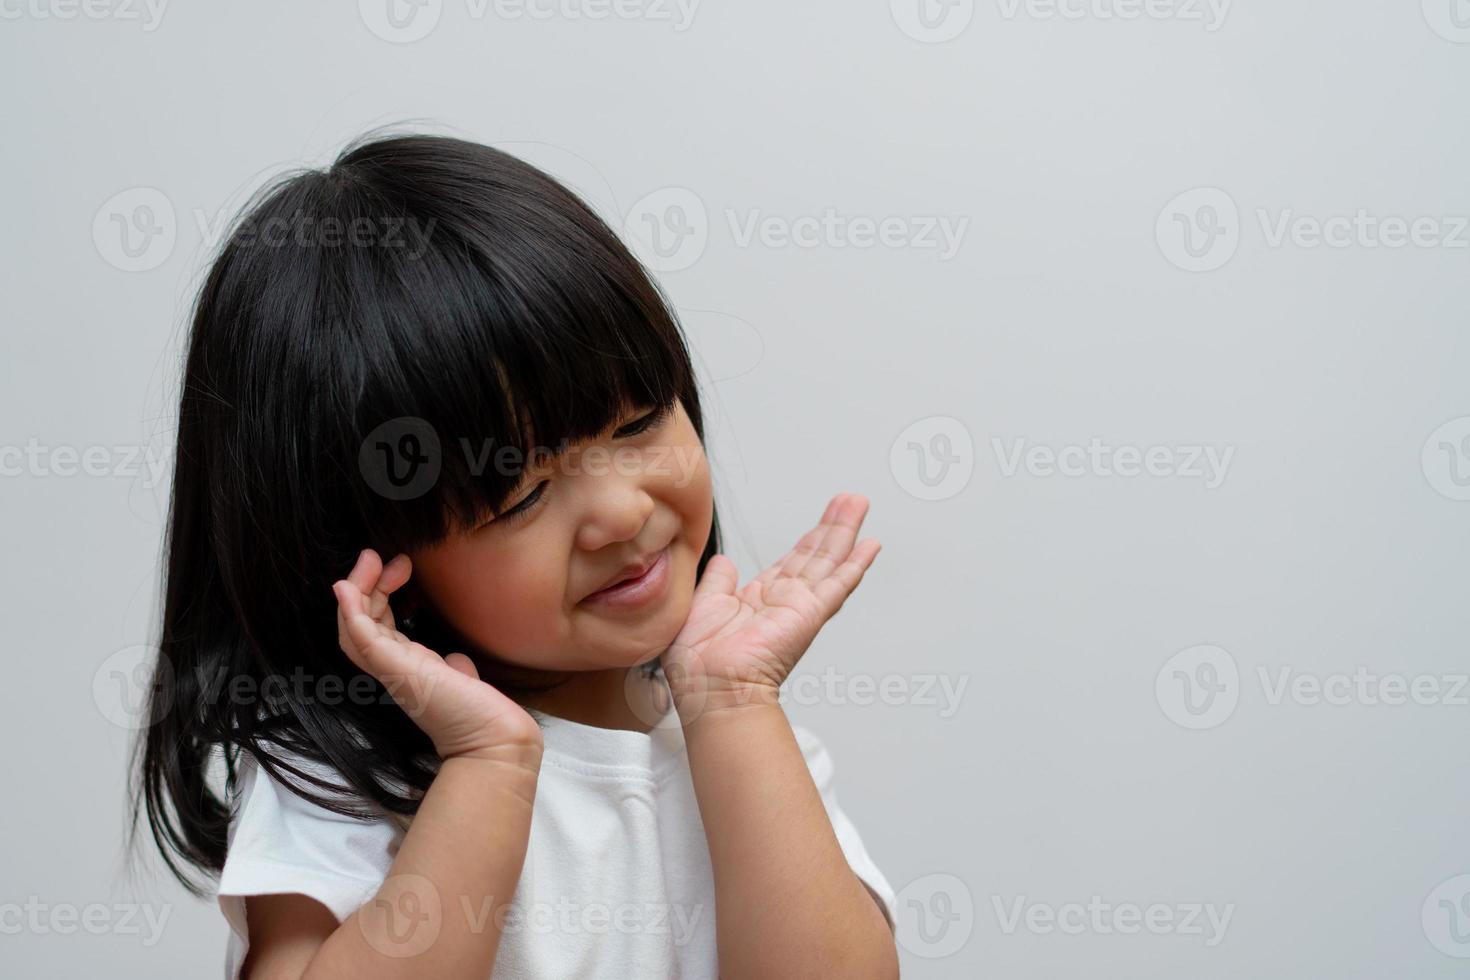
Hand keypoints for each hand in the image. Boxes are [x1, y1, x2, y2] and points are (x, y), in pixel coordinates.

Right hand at [332, 548, 542, 767]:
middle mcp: (393, 668)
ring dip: (356, 589)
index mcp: (407, 667)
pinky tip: (346, 587)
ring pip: (353, 627)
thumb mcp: (463, 680)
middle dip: (363, 584)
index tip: (400, 566)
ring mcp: (391, 670)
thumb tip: (457, 660)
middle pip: (359, 622)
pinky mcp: (396, 671)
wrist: (494, 739)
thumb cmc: (482, 713)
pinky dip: (350, 612)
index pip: (378, 625)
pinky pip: (361, 639)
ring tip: (369, 560)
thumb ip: (453, 666)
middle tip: (376, 555)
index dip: (380, 593)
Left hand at [661, 493, 880, 717]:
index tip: (826, 518)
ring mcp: (800, 608)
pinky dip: (855, 565)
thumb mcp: (702, 606)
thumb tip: (724, 560)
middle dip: (834, 526)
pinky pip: (837, 585)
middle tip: (853, 500)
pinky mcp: (809, 614)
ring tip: (860, 504)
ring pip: (829, 561)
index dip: (810, 540)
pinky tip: (870, 545)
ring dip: (846, 532)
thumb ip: (717, 582)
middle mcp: (784, 602)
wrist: (709, 687)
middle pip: (817, 556)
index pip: (792, 563)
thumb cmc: (698, 663)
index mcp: (759, 601)